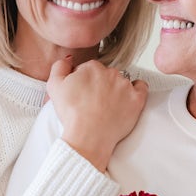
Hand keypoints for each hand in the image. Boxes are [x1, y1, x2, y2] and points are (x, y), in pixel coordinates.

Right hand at [47, 57, 147, 171]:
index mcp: (92, 67)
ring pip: (121, 81)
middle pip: (105, 74)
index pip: (88, 68)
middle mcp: (110, 73)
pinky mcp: (136, 99)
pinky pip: (141, 87)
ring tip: (107, 105)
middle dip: (99, 84)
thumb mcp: (54, 86)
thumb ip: (59, 67)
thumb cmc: (72, 114)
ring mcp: (125, 86)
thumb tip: (68, 59)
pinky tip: (127, 97)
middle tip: (93, 100)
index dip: (83, 81)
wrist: (88, 136)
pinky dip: (136, 90)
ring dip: (115, 89)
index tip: (82, 92)